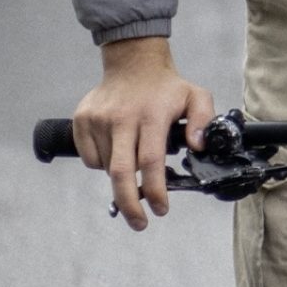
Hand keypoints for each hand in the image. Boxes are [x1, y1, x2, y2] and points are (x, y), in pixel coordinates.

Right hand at [70, 37, 213, 230]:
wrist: (132, 63)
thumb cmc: (167, 87)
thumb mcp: (197, 97)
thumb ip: (205, 121)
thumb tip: (198, 147)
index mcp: (151, 115)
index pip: (151, 160)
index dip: (155, 189)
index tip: (161, 209)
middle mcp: (122, 118)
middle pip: (121, 172)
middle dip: (129, 204)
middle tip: (140, 223)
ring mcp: (98, 119)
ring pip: (107, 167)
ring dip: (121, 177)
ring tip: (134, 160)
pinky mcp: (81, 120)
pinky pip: (90, 158)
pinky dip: (103, 164)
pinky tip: (117, 150)